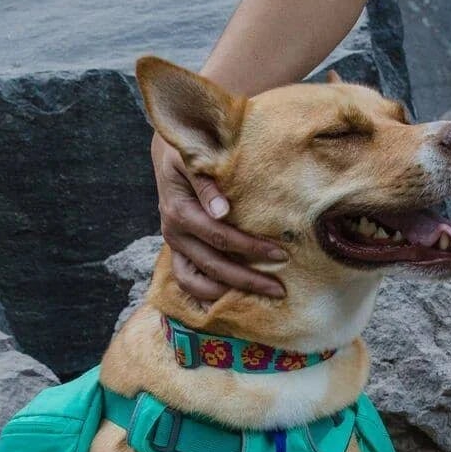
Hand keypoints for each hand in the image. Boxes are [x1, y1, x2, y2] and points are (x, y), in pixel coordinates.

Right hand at [152, 134, 284, 300]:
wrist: (169, 152)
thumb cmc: (190, 150)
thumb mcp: (195, 157)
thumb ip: (206, 182)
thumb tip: (222, 211)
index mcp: (180, 211)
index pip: (220, 237)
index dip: (251, 248)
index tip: (281, 255)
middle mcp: (174, 232)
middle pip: (213, 265)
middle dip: (247, 280)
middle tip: (279, 289)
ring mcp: (174, 244)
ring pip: (196, 281)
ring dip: (227, 292)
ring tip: (258, 297)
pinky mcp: (177, 249)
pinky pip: (187, 279)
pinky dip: (206, 293)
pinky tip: (229, 301)